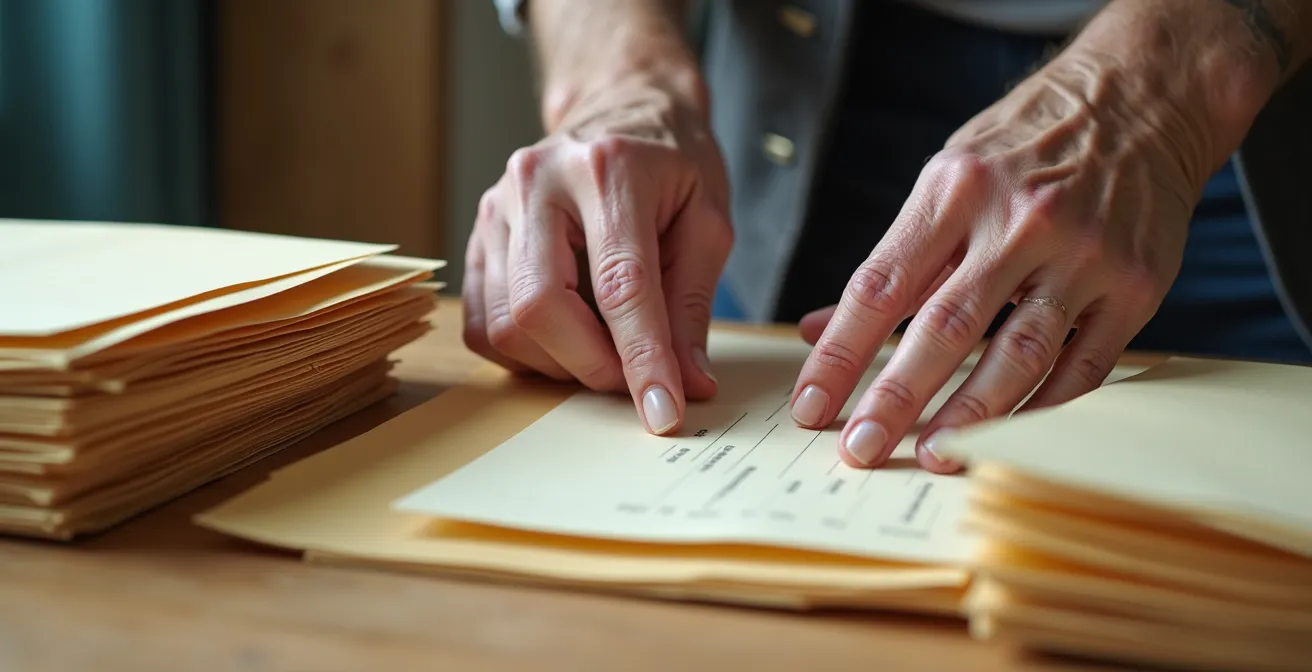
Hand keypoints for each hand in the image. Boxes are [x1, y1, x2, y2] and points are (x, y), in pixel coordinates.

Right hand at [462, 77, 731, 434]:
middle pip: (539, 308)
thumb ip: (691, 306)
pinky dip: (528, 352)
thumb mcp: (707, 223)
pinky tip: (567, 334)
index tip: (664, 413)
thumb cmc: (671, 165)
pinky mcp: (475, 239)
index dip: (642, 359)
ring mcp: (494, 208)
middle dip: (590, 366)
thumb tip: (687, 384)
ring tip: (604, 346)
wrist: (620, 111)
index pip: (620, 286)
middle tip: (632, 379)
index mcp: (606, 168)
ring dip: (561, 362)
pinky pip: (484, 325)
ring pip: (507, 325)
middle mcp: (536, 182)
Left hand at [790, 47, 1213, 472]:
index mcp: (955, 191)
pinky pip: (1084, 365)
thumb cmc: (1025, 148)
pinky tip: (1006, 439)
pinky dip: (1042, 408)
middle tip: (859, 448)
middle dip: (896, 397)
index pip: (881, 286)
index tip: (812, 406)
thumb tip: (821, 331)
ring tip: (932, 455)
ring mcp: (1082, 254)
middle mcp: (1018, 221)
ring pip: (1018, 353)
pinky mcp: (1134, 285)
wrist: (1138, 100)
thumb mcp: (946, 180)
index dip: (841, 353)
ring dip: (971, 414)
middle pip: (945, 327)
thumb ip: (892, 262)